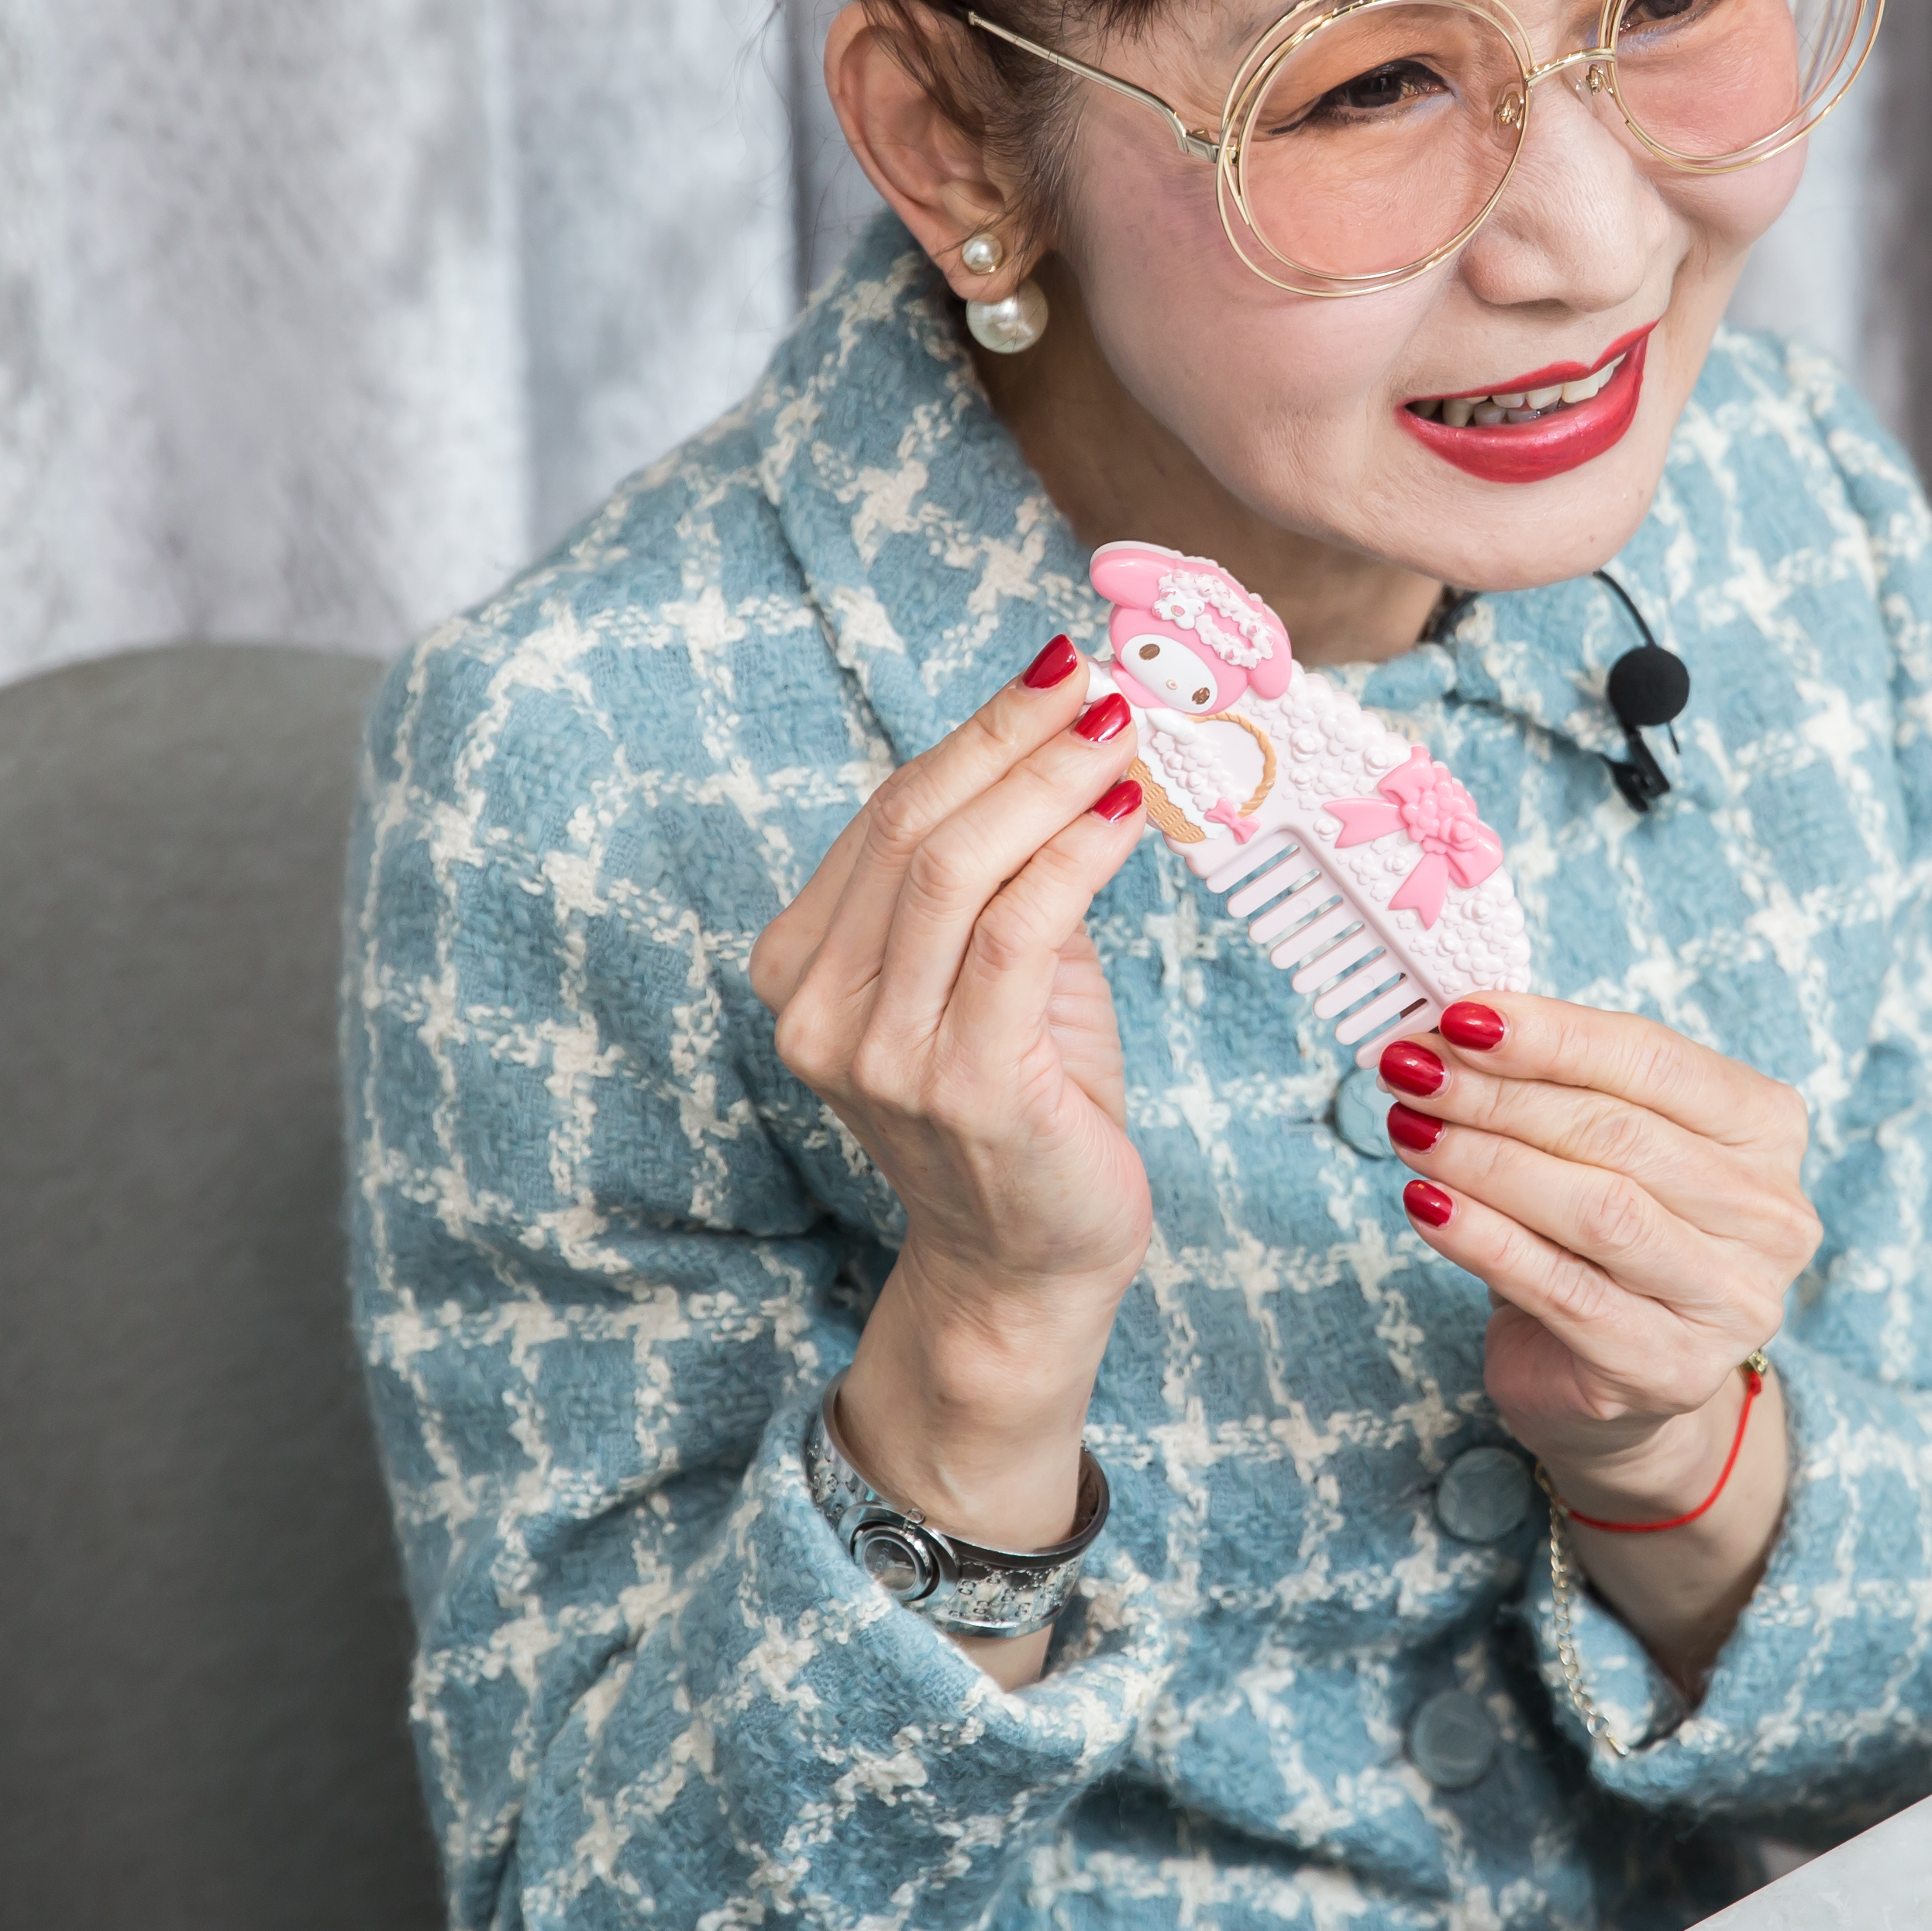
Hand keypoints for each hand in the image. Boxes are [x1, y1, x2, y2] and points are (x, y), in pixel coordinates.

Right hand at [749, 632, 1152, 1673]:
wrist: (1029, 1264)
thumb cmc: (1026, 1101)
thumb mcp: (995, 967)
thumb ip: (1002, 869)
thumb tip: (1073, 728)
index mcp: (802, 968)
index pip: (888, 816)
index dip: (977, 731)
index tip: (1060, 666)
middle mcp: (818, 1010)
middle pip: (913, 827)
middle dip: (1011, 735)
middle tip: (1101, 676)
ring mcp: (879, 1055)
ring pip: (955, 868)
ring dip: (1048, 780)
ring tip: (1124, 728)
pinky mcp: (959, 1088)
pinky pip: (1016, 936)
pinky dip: (1077, 857)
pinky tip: (1129, 814)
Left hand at [1380, 996, 1815, 1684]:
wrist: (1618, 1379)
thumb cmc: (1601, 1236)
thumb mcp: (1593, 1143)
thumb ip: (1549, 1084)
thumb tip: (1447, 1031)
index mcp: (1766, 1128)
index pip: (1654, 1060)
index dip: (1551, 1033)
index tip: (1458, 1015)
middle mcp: (1771, 1215)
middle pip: (1620, 1133)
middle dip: (1500, 1095)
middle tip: (1411, 1071)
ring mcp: (1731, 1300)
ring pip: (1598, 1209)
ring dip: (1486, 1161)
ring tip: (1409, 1129)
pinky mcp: (1670, 1368)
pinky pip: (1562, 1289)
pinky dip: (1484, 1240)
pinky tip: (1425, 1206)